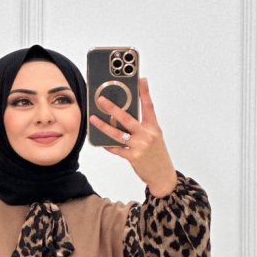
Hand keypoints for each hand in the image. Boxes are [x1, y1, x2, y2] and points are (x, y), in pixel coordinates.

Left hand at [90, 77, 178, 196]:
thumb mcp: (155, 137)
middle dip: (113, 108)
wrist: (163, 175)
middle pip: (127, 118)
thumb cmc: (157, 155)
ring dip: (103, 126)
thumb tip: (125, 117)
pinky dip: (109, 145)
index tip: (141, 80)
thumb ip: (143, 127)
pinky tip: (101, 142)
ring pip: (117, 134)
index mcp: (153, 128)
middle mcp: (147, 135)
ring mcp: (139, 146)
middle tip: (102, 100)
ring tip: (93, 119)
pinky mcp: (133, 157)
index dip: (145, 92)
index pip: (149, 106)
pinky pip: (117, 149)